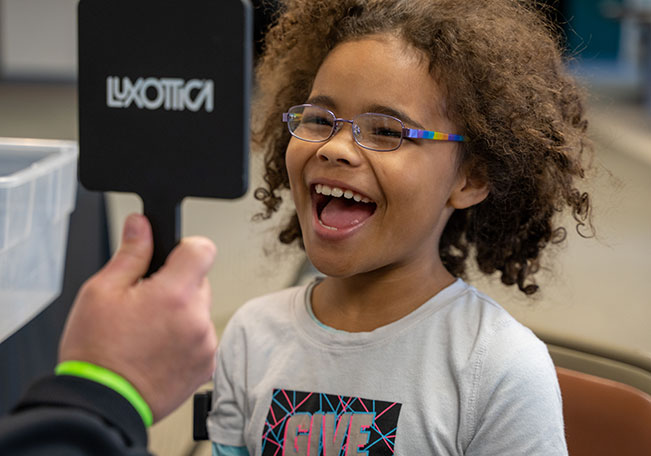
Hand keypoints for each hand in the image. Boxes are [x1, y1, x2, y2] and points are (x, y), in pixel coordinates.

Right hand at [59, 213, 217, 421]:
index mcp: (174, 294)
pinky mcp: (206, 366)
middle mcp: (197, 318)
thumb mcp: (101, 291)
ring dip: (182, 315)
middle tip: (145, 305)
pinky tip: (157, 350)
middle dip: (176, 286)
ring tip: (148, 333)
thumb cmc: (97, 352)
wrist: (102, 404)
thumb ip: (130, 253)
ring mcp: (205, 344)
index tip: (171, 259)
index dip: (186, 249)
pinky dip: (185, 340)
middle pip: (199, 282)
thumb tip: (141, 225)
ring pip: (200, 311)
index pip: (203, 249)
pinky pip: (202, 339)